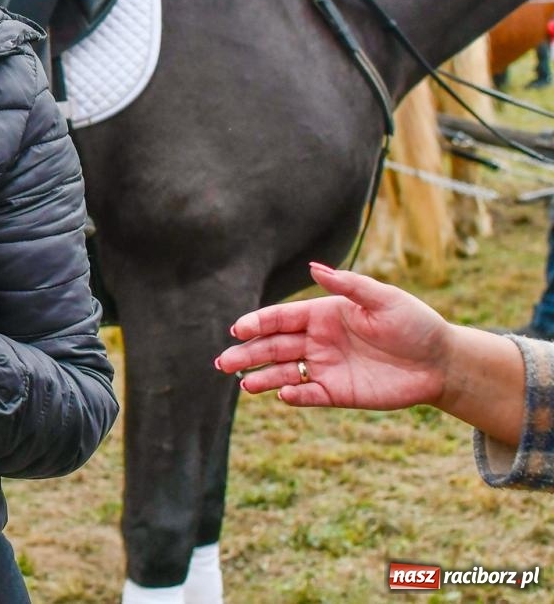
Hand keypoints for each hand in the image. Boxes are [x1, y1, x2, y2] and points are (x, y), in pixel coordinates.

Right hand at [217, 261, 459, 409]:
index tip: (237, 330)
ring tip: (244, 384)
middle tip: (222, 363)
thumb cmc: (415, 324)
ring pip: (283, 372)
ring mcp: (325, 367)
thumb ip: (348, 285)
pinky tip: (283, 395)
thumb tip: (313, 268)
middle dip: (246, 354)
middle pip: (273, 346)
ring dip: (262, 377)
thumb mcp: (384, 299)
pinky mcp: (337, 393)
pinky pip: (309, 394)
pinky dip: (294, 395)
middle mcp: (317, 341)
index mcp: (322, 314)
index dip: (256, 323)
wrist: (441, 362)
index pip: (280, 318)